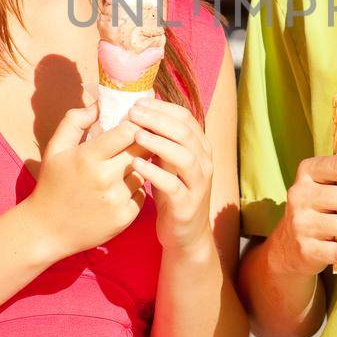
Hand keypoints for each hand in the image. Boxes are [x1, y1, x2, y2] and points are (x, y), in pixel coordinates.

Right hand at [25, 95, 146, 260]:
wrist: (46, 230)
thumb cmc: (52, 184)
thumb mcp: (55, 148)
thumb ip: (76, 120)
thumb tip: (101, 102)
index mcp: (88, 158)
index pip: (128, 131)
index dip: (137, 121)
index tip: (138, 117)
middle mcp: (105, 178)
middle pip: (142, 148)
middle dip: (144, 139)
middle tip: (142, 135)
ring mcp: (117, 200)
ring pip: (145, 170)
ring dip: (140, 164)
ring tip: (126, 163)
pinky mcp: (125, 217)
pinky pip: (142, 193)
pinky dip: (135, 188)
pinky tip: (120, 187)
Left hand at [125, 97, 213, 252]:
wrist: (185, 234)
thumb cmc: (172, 192)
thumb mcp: (168, 162)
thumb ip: (161, 140)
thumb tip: (140, 111)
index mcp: (200, 148)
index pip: (185, 118)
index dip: (162, 107)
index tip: (137, 102)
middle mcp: (204, 163)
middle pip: (185, 133)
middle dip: (158, 120)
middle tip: (133, 113)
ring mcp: (198, 184)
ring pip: (184, 156)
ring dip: (159, 142)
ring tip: (135, 134)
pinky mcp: (187, 205)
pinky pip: (173, 185)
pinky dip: (154, 172)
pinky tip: (136, 163)